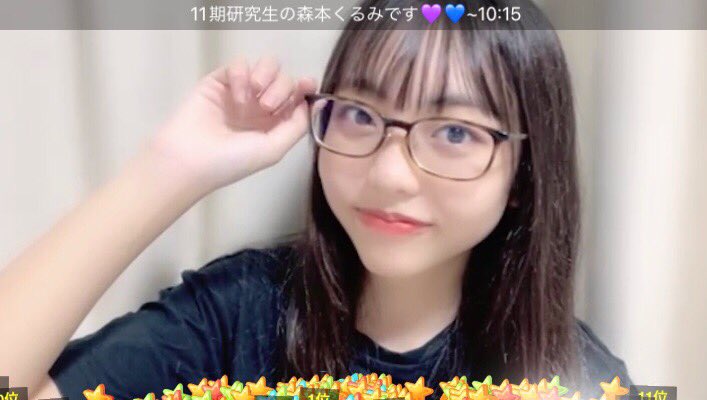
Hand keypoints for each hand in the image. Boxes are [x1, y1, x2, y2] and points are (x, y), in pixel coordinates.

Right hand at [148, 56, 316, 195]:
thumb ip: (297, 126)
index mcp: (274, 124)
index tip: (307, 84)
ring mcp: (240, 92)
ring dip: (267, 76)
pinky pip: (239, 64)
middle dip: (283, 88)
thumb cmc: (233, 160)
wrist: (190, 157)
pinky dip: (242, 75)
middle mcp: (259, 106)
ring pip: (265, 66)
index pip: (296, 98)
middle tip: (267, 106)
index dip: (305, 88)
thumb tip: (309, 103)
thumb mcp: (274, 149)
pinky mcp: (219, 80)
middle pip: (284, 79)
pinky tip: (236, 95)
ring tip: (256, 96)